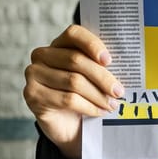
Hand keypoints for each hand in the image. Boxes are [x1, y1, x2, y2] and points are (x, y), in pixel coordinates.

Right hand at [23, 25, 124, 158]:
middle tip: (119, 91)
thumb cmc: (85, 95)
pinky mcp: (32, 94)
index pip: (74, 34)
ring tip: (112, 104)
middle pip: (76, 60)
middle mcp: (42, 55)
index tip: (109, 60)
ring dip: (98, 95)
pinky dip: (88, 106)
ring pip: (73, 82)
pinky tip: (99, 111)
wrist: (68, 125)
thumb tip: (125, 65)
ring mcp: (34, 74)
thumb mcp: (94, 78)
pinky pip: (67, 99)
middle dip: (102, 77)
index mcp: (59, 44)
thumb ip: (102, 67)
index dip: (92, 44)